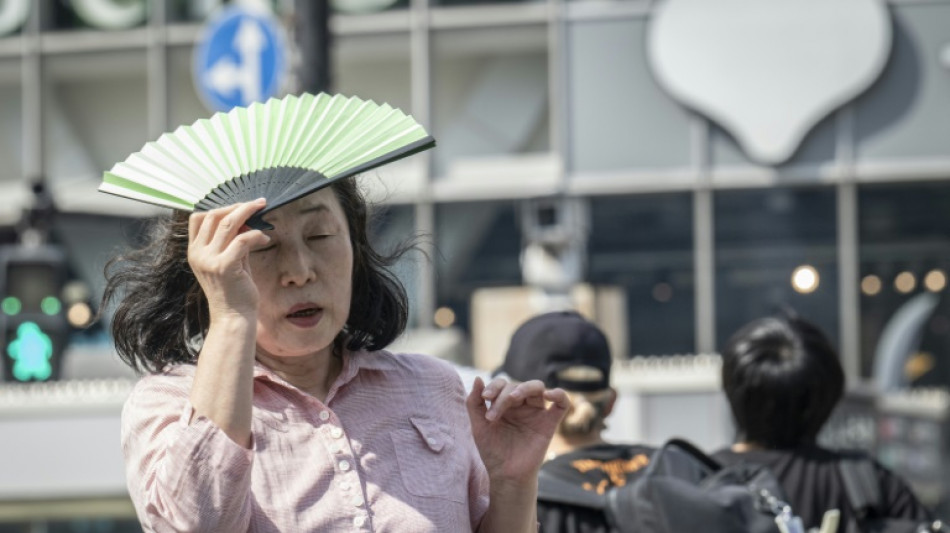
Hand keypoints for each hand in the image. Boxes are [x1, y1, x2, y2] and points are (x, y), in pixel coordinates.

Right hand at [187, 199, 270, 321]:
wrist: (233, 317)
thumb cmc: (233, 290)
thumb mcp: (228, 261)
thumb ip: (231, 242)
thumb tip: (245, 220)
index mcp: (194, 252)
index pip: (198, 218)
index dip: (220, 208)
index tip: (239, 207)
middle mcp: (198, 254)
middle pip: (213, 216)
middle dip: (237, 206)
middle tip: (257, 203)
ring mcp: (209, 260)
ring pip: (228, 223)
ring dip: (248, 212)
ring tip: (263, 210)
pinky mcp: (225, 266)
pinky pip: (242, 239)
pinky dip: (255, 234)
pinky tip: (265, 238)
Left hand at [466, 377, 569, 484]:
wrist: (505, 475)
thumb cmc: (492, 451)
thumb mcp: (478, 426)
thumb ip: (474, 403)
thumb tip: (478, 378)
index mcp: (506, 404)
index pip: (503, 384)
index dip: (494, 386)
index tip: (484, 397)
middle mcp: (522, 405)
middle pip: (518, 385)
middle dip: (503, 396)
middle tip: (493, 415)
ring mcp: (536, 413)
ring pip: (537, 387)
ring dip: (524, 388)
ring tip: (513, 399)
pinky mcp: (550, 423)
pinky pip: (562, 403)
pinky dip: (559, 394)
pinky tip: (549, 395)